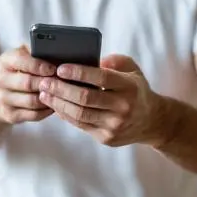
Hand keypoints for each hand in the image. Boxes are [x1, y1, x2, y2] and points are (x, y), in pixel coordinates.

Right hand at [0, 45, 56, 124]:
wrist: (1, 92)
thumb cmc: (21, 70)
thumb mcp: (26, 55)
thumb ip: (38, 51)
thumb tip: (59, 52)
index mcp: (5, 61)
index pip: (21, 60)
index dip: (40, 65)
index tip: (54, 68)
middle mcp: (0, 79)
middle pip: (27, 83)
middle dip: (47, 83)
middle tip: (63, 82)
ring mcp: (3, 99)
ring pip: (32, 101)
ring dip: (49, 98)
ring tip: (61, 94)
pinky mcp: (9, 115)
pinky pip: (34, 114)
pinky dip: (47, 110)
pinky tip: (55, 104)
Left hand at [37, 54, 175, 147]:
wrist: (152, 121)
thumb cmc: (136, 89)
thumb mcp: (132, 70)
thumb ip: (113, 61)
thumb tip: (89, 59)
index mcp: (128, 86)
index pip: (100, 77)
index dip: (78, 72)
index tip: (60, 68)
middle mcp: (123, 107)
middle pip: (85, 98)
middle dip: (61, 89)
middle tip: (45, 81)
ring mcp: (114, 125)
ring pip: (80, 114)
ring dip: (58, 103)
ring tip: (44, 94)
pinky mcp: (107, 138)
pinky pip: (81, 125)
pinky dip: (65, 115)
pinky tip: (55, 105)